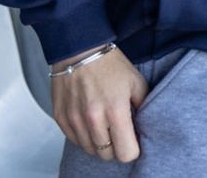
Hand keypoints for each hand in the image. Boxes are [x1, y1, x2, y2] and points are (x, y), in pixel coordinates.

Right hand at [50, 45, 147, 161]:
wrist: (80, 51)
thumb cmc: (110, 65)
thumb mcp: (136, 82)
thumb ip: (143, 106)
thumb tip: (145, 127)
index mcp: (116, 110)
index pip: (125, 152)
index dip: (132, 150)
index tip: (133, 142)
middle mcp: (93, 118)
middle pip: (107, 155)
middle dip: (116, 148)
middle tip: (120, 134)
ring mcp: (74, 120)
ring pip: (90, 150)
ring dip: (99, 144)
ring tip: (105, 126)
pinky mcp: (61, 119)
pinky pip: (75, 141)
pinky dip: (84, 137)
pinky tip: (91, 123)